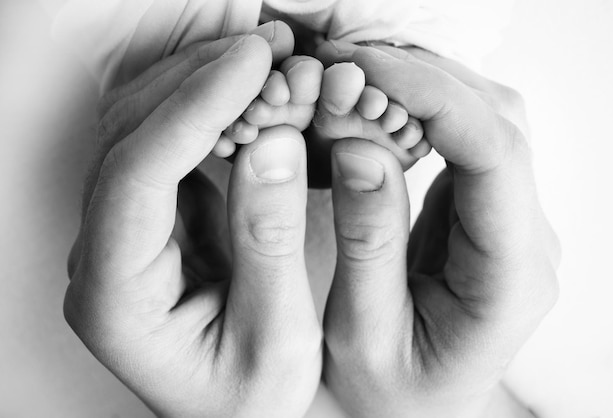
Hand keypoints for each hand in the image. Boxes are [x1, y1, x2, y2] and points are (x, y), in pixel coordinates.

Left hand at [64, 33, 320, 416]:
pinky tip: (253, 93)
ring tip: (268, 59)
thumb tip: (272, 142)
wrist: (239, 413)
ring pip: (143, 128)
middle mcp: (103, 255)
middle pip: (128, 138)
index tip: (253, 65)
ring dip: (203, 84)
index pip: (136, 178)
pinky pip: (171, 142)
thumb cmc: (252, 396)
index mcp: (114, 298)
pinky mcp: (154, 216)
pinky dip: (212, 108)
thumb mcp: (278, 341)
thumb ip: (270, 244)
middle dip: (199, 81)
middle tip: (270, 49)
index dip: (194, 110)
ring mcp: (124, 231)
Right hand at [321, 44, 559, 416]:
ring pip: (484, 119)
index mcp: (510, 277)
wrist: (409, 410)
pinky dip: (418, 108)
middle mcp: (525, 238)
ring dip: (420, 87)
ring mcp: (507, 219)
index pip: (494, 155)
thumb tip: (362, 145)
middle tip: (341, 66)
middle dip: (420, 79)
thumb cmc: (385, 391)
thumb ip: (366, 243)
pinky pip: (462, 136)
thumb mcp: (360, 334)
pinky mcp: (480, 209)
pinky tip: (374, 106)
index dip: (431, 97)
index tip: (362, 70)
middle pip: (497, 122)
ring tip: (351, 79)